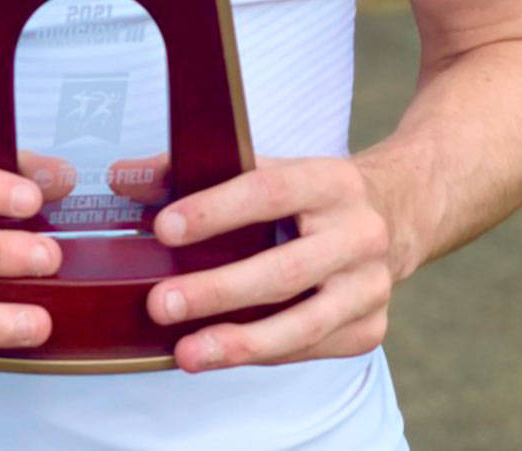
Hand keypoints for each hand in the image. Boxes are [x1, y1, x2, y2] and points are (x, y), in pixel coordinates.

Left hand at [113, 152, 392, 372]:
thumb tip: (122, 177)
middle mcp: (358, 233)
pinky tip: (221, 355)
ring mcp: (370, 286)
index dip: (215, 210)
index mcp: (330, 180)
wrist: (398, 212)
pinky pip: (308, 349)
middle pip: (282, 269)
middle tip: (159, 304)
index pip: (268, 191)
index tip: (164, 229)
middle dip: (216, 290)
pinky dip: (263, 353)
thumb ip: (194, 170)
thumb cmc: (312, 192)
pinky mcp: (369, 329)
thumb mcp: (269, 166)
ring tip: (185, 351)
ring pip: (301, 323)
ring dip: (238, 341)